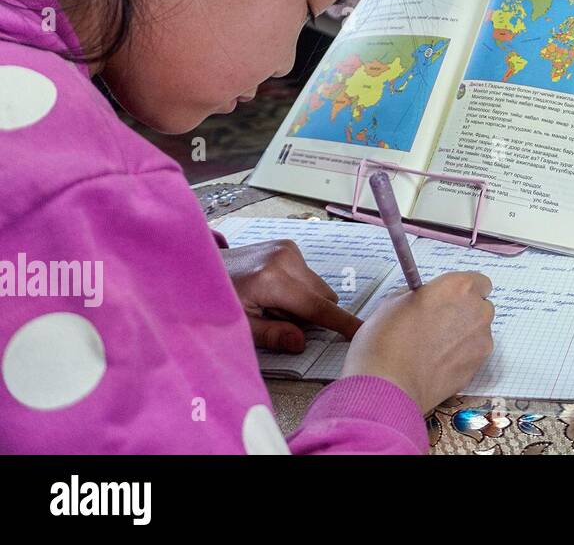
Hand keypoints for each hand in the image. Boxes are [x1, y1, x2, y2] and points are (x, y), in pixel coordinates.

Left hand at [221, 240, 360, 351]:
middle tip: (277, 320)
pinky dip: (298, 289)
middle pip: (323, 296)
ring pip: (318, 287)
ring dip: (304, 302)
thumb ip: (272, 335)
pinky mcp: (288, 245)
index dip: (341, 322)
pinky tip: (273, 290)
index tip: (362, 331)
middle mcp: (285, 258)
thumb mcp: (239, 325)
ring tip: (272, 304)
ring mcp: (288, 248)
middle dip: (310, 315)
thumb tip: (301, 342)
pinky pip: (309, 276)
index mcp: (271, 280)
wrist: (197, 266)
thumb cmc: (215, 298)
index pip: (317, 307)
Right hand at [342, 271, 494, 411]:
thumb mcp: (394, 302)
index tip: (450, 299)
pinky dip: (461, 357)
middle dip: (466, 313)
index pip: (479, 282)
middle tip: (440, 323)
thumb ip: (421, 296)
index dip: (463, 291)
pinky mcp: (477, 367)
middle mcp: (477, 311)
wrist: (388, 386)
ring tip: (435, 348)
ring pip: (479, 333)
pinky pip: (473, 355)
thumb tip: (427, 300)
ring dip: (464, 336)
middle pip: (482, 307)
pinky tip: (437, 364)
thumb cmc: (385, 340)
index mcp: (458, 287)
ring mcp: (481, 341)